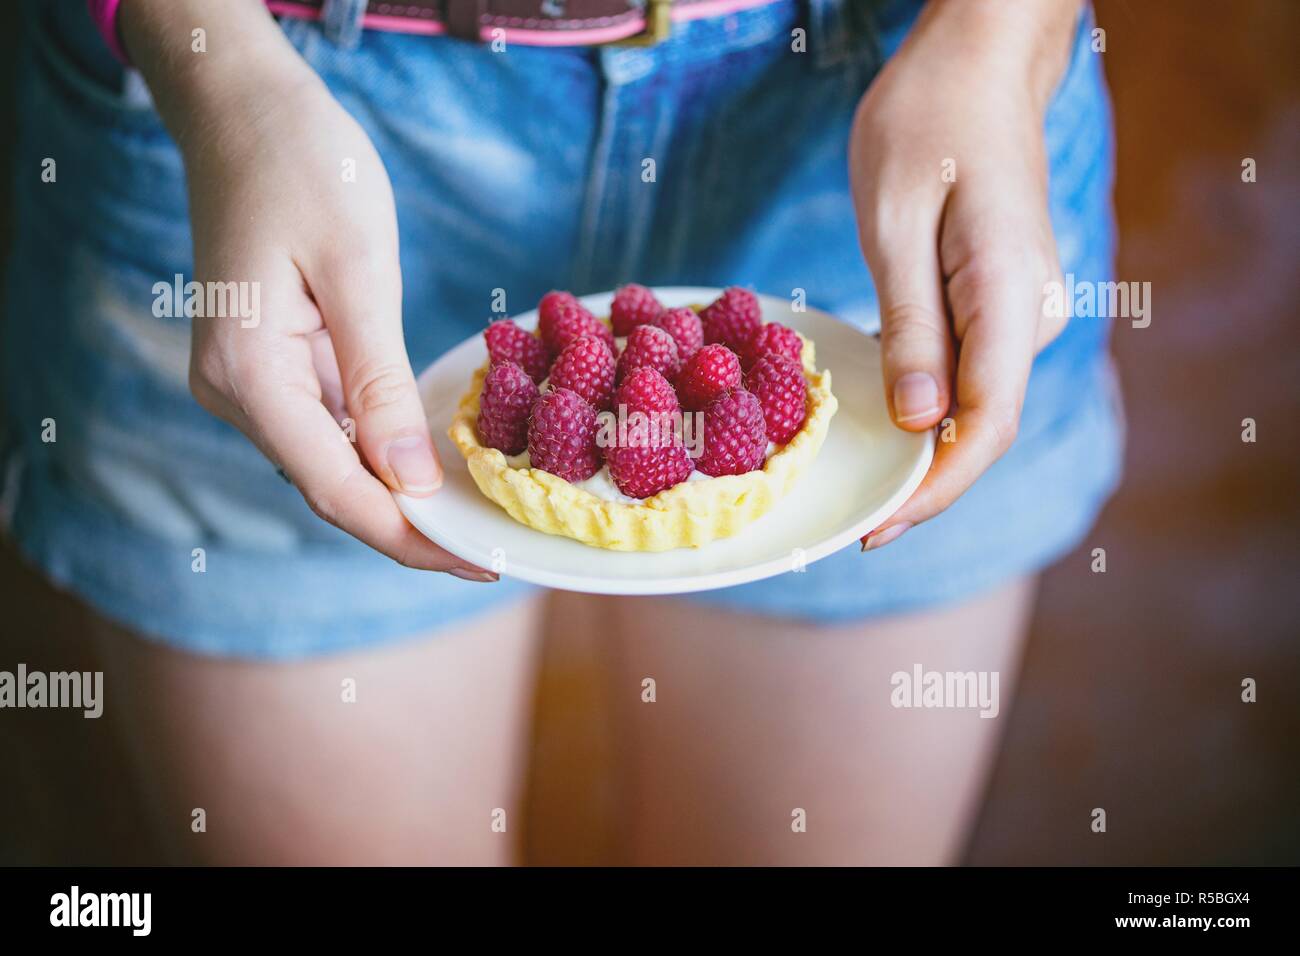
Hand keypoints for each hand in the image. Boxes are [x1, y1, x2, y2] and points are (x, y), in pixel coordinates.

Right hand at [122, 0, 493, 578]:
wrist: (243, 107)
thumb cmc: (303, 166)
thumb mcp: (356, 271)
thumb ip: (377, 381)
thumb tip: (408, 481)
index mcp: (249, 376)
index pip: (338, 490)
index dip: (412, 538)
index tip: (482, 563)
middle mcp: (238, 393)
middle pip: (334, 489)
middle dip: (413, 528)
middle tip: (493, 552)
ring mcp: (250, 381)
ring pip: (333, 465)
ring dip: (401, 497)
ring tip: (477, 521)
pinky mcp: (271, 363)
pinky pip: (331, 428)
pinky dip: (382, 453)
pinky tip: (434, 465)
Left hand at [850, 0, 1080, 550]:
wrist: (977, 66)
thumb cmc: (929, 122)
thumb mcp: (897, 223)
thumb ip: (912, 326)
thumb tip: (920, 424)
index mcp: (1011, 295)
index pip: (985, 423)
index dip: (933, 488)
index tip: (876, 529)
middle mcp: (1033, 313)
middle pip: (982, 425)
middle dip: (921, 481)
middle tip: (850, 523)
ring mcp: (1025, 309)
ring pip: (974, 404)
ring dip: (921, 448)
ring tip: (855, 482)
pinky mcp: (1005, 302)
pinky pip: (968, 372)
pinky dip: (924, 404)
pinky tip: (880, 421)